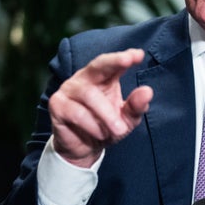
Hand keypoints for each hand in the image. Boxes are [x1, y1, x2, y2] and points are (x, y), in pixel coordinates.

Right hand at [48, 48, 152, 167]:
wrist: (83, 149)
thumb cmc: (106, 128)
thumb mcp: (126, 120)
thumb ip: (136, 107)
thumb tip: (147, 91)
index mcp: (103, 77)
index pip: (114, 63)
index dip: (125, 57)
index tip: (139, 54)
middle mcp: (85, 78)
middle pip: (98, 65)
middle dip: (113, 61)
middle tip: (127, 60)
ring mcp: (69, 89)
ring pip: (90, 95)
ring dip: (107, 114)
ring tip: (119, 129)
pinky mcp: (57, 104)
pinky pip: (77, 112)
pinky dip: (92, 125)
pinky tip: (100, 134)